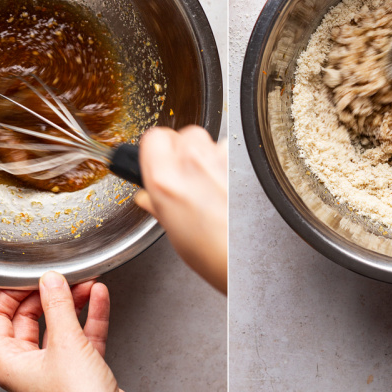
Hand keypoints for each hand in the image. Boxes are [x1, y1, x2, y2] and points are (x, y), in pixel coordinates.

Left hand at [0, 272, 136, 391]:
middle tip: (60, 277)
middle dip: (47, 295)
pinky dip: (91, 315)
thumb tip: (50, 281)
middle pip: (29, 319)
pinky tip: (98, 298)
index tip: (25, 275)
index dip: (8, 294)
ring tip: (85, 281)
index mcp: (11, 364)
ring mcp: (56, 369)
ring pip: (60, 326)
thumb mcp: (66, 344)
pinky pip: (83, 335)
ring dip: (73, 302)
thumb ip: (57, 307)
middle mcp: (30, 367)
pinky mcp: (82, 370)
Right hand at [134, 125, 226, 293]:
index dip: (155, 148)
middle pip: (181, 134)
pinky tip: (223, 183)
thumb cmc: (209, 252)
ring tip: (206, 180)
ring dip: (203, 153)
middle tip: (184, 173)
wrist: (244, 258)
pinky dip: (224, 160)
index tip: (158, 158)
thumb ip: (157, 202)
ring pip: (205, 138)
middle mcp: (190, 163)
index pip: (153, 137)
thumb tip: (148, 195)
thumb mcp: (171, 228)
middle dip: (181, 150)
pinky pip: (227, 150)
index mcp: (164, 179)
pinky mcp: (239, 162)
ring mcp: (217, 160)